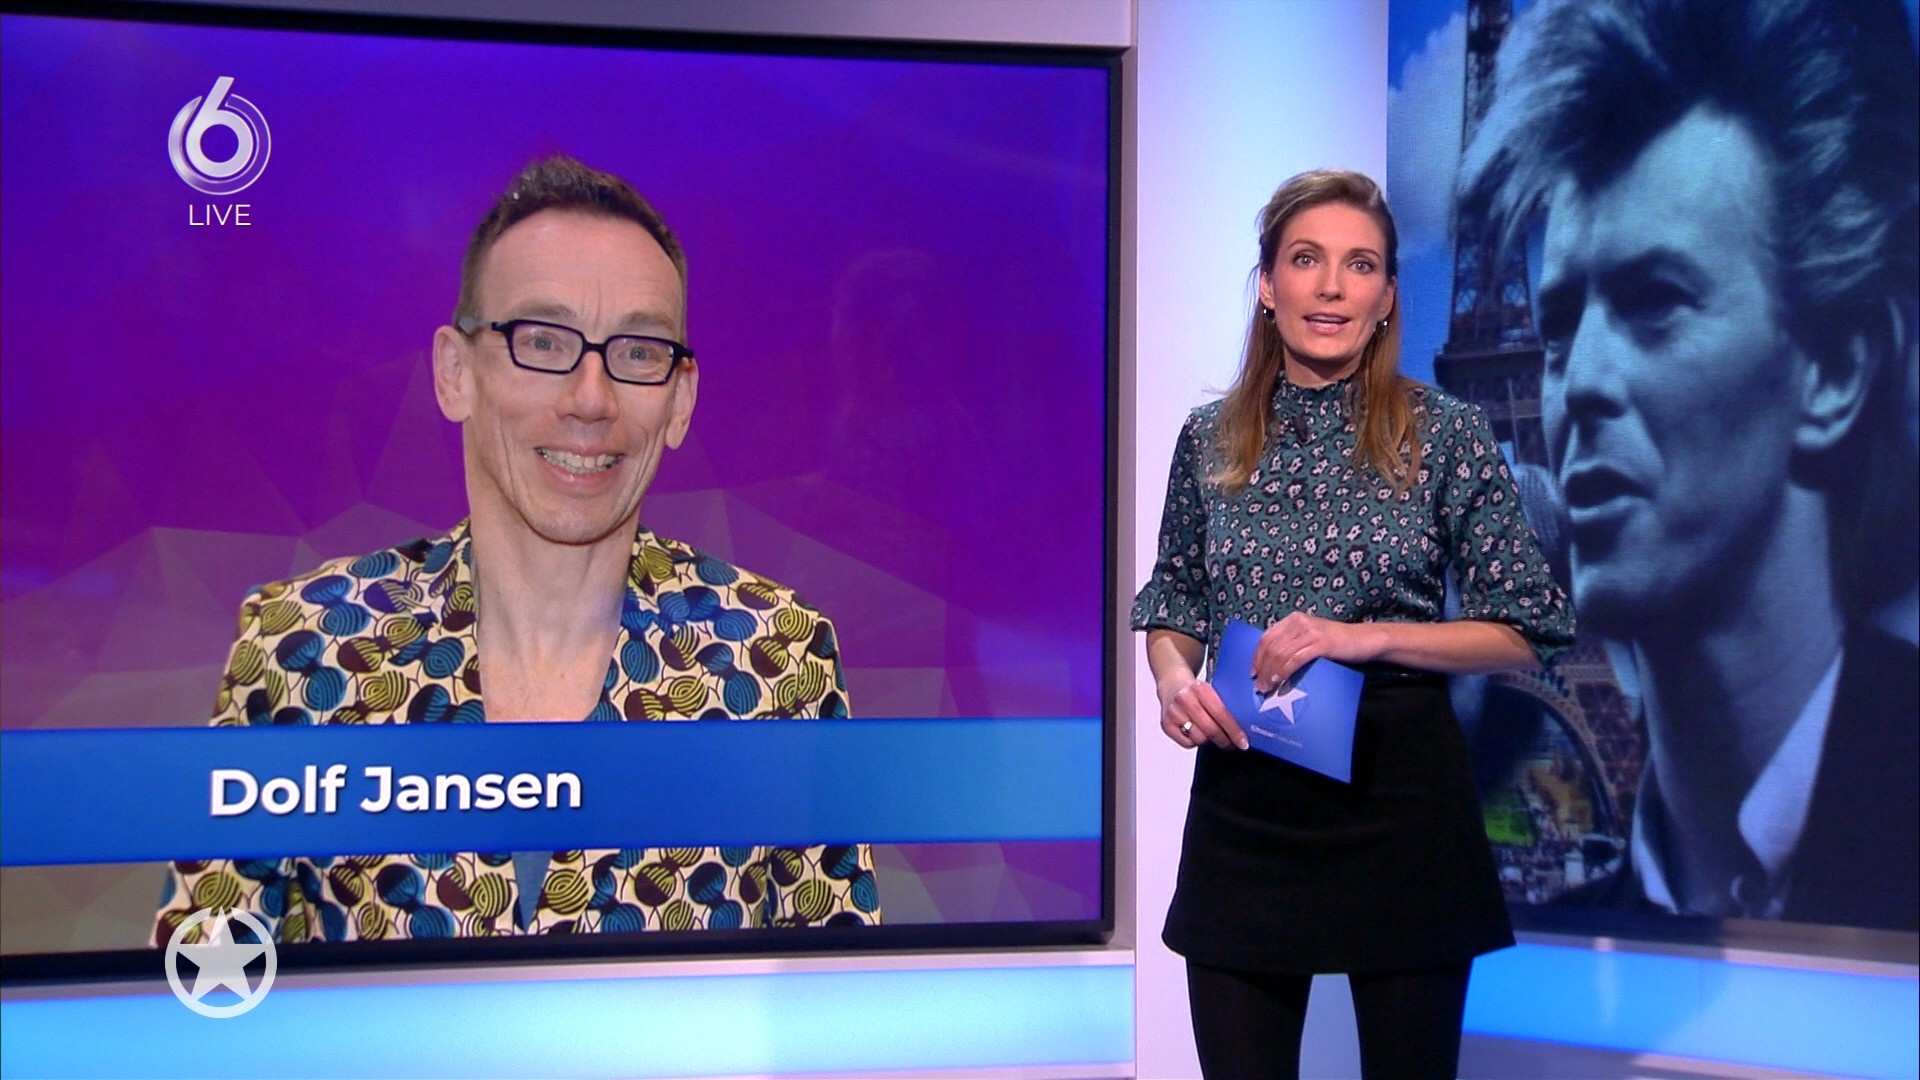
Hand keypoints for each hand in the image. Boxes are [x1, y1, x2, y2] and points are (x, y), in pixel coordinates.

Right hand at [1158, 671, 1246, 750]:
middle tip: (1232, 744)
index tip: (1243, 742)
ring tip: (1211, 734)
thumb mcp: (1211, 690)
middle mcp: (1185, 700)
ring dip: (1208, 740)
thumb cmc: (1195, 689)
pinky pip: (1187, 743)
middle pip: (1210, 730)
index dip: (1234, 731)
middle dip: (1225, 740)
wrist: (1171, 683)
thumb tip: (1243, 729)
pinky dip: (1195, 742)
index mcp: (1200, 689)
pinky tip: (1196, 733)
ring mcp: (1174, 713)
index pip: (1221, 714)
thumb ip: (1224, 706)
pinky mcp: (1166, 725)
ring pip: (1199, 739)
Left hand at [1251, 612, 1378, 692]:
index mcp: (1293, 619)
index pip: (1266, 637)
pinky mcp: (1320, 644)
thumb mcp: (1310, 638)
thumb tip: (1271, 665)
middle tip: (1259, 686)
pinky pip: (1295, 660)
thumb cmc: (1336, 643)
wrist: (1364, 640)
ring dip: (1271, 674)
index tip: (1253, 673)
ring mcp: (1310, 632)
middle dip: (1262, 668)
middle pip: (1271, 647)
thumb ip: (1293, 644)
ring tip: (1267, 689)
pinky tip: (1280, 683)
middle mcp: (1299, 622)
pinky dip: (1284, 673)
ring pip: (1280, 654)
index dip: (1257, 657)